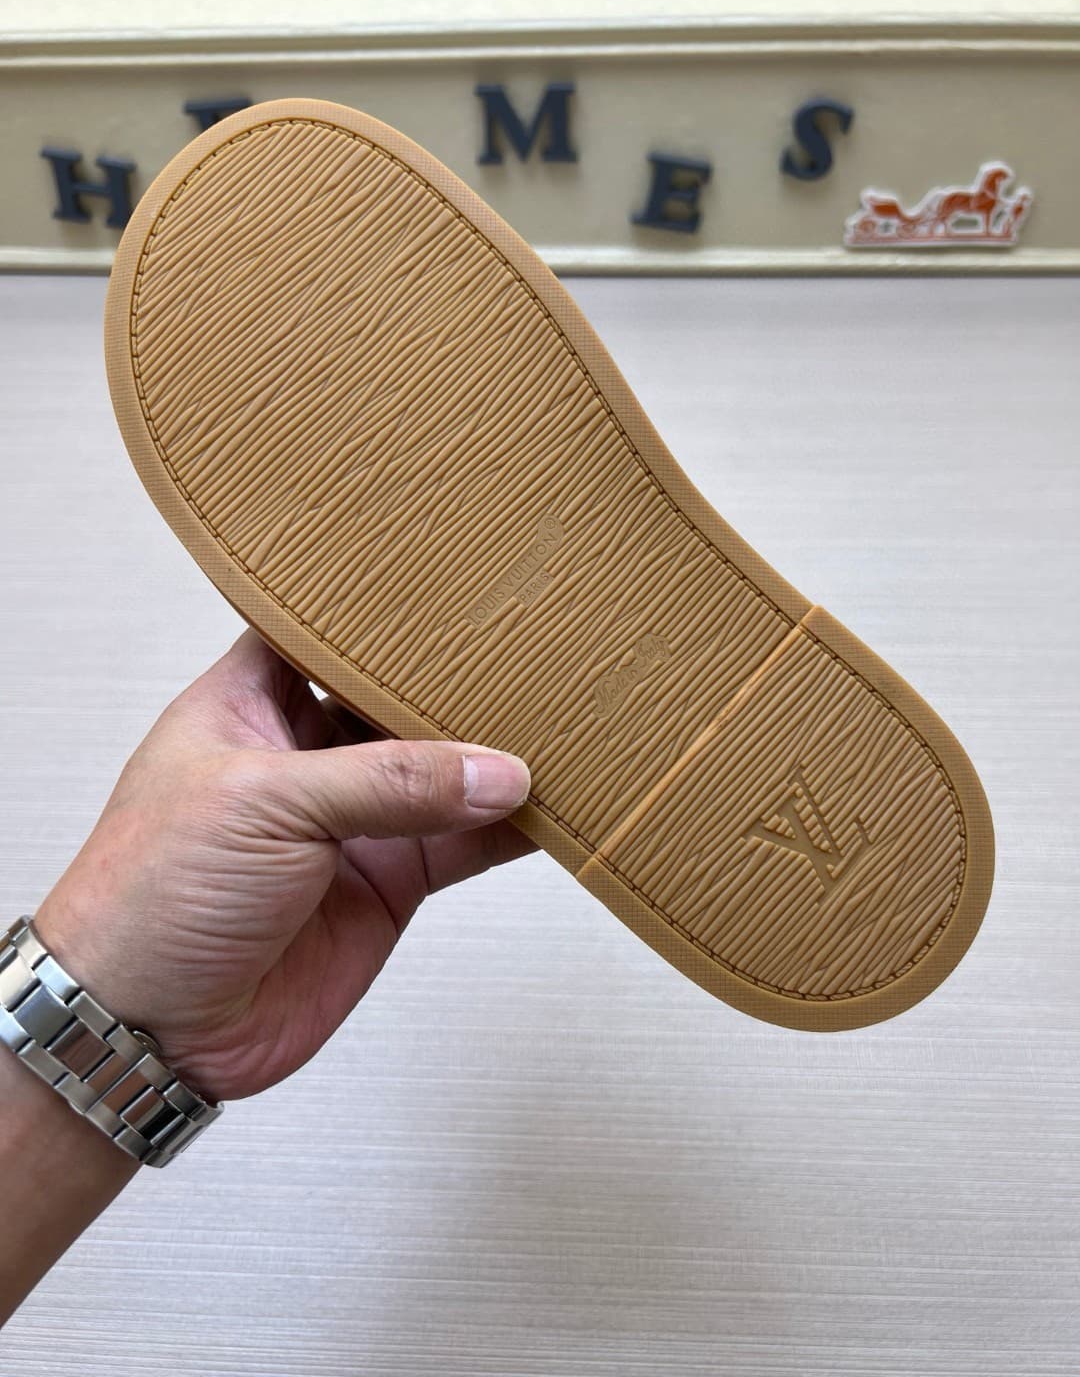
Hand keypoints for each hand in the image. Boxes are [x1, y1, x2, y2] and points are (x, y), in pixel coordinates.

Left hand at [33, 630, 532, 1102]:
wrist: (145, 1029)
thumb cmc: (152, 893)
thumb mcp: (263, 803)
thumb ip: (386, 782)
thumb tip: (496, 772)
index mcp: (253, 699)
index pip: (328, 629)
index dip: (386, 607)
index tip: (459, 578)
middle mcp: (310, 750)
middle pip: (402, 698)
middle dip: (461, 680)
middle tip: (538, 645)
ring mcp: (355, 819)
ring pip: (448, 772)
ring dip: (501, 756)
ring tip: (570, 720)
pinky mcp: (390, 881)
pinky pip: (466, 845)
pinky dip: (514, 829)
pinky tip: (559, 806)